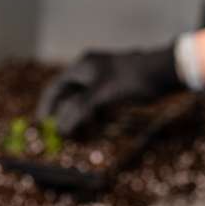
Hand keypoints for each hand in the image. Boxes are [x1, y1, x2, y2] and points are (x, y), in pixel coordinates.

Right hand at [37, 47, 180, 135]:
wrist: (163, 72)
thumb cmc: (129, 80)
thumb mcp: (100, 96)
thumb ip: (78, 111)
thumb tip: (59, 129)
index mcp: (82, 67)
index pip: (55, 88)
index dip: (47, 107)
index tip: (41, 125)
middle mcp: (89, 72)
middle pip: (69, 97)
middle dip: (65, 117)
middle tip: (63, 136)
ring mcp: (102, 80)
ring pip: (84, 104)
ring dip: (80, 120)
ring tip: (80, 137)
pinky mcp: (114, 89)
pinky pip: (98, 107)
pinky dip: (95, 119)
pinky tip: (96, 131)